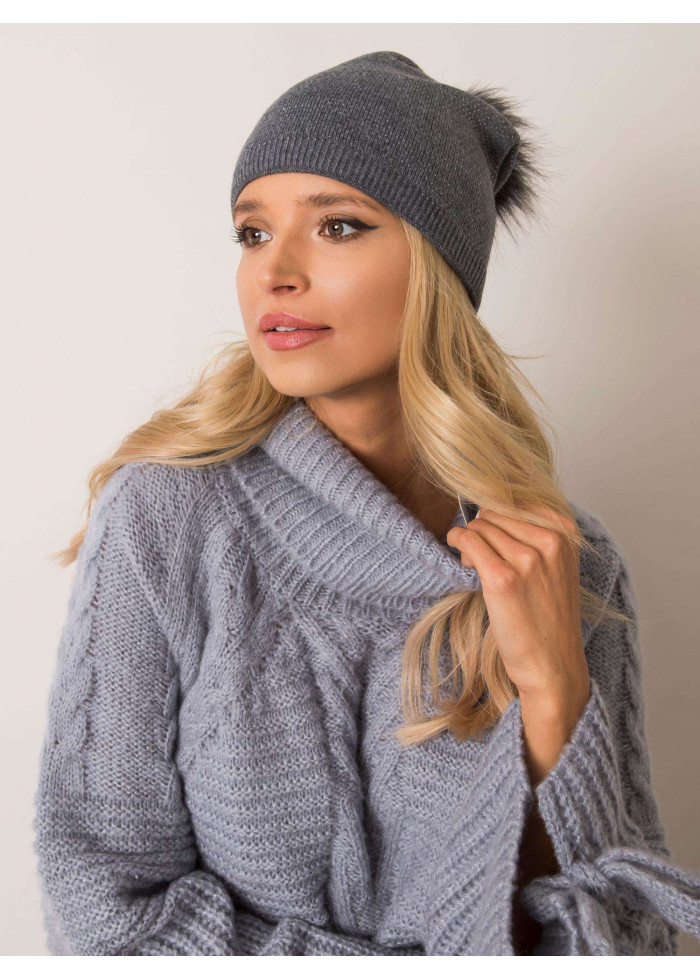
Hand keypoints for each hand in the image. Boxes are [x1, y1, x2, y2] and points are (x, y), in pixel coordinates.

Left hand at [445, 504, 590, 708]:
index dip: (499, 516)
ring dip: (470, 540)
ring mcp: (528, 560)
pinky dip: (457, 543)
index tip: (496, 537)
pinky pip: (467, 540)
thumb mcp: (557, 565)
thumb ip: (535, 533)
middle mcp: (551, 542)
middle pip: (495, 511)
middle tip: (483, 556)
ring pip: (479, 525)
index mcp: (567, 533)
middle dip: (483, 529)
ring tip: (478, 565)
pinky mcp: (502, 579)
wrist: (552, 665)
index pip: (517, 499)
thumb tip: (490, 507)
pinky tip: (463, 561)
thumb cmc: (549, 617)